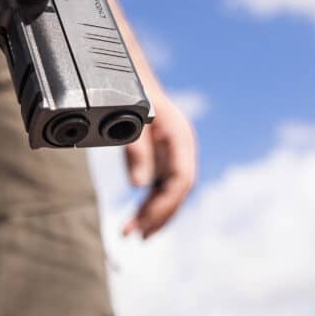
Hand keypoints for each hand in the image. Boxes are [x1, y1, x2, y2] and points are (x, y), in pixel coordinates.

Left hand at [122, 89, 197, 238]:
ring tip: (133, 234)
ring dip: (155, 215)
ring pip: (171, 194)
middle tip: (137, 235)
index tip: (145, 221)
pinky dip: (150, 205)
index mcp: (181, 139)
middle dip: (160, 216)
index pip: (182, 180)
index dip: (165, 203)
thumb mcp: (132, 121)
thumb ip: (136, 151)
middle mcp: (183, 151)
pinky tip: (137, 219)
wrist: (133, 80)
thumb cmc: (134, 96)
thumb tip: (138, 185)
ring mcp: (175, 157)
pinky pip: (162, 188)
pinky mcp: (165, 161)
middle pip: (178, 192)